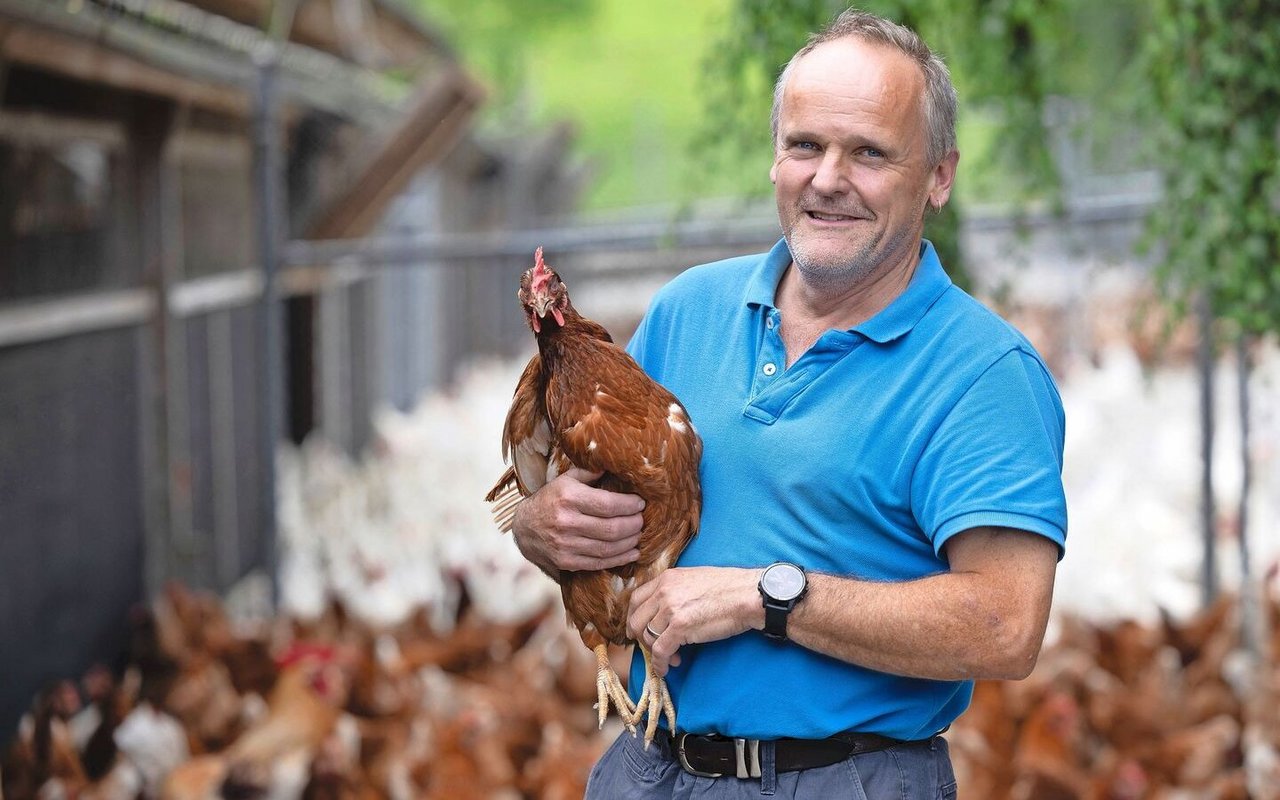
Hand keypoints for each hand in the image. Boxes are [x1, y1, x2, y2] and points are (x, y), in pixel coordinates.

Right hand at [511, 467, 644, 572]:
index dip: (629, 505)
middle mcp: (566, 522)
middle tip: (642, 520)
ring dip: (630, 542)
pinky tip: (632, 552)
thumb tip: (616, 463)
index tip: (640, 503)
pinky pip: (599, 563)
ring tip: (639, 534)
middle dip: (634, 524)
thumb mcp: (566, 480)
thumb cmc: (551, 499)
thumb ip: (590, 472)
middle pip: (611, 528)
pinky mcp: (566, 562)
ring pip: (608, 547)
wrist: (524, 527)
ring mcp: (565, 545)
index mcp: (568, 498)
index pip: (608, 504)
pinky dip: (620, 559)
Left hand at [628, 567, 763, 675]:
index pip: (636, 598)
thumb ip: (675, 590)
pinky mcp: (680, 628)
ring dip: (656, 652)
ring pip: (648, 637)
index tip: (636, 629)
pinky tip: (667, 668)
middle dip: (641, 638)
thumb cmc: (729, 587)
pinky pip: (660, 651)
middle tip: (652, 647)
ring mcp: (670, 609)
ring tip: (672, 658)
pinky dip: (660, 664)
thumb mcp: (694, 578)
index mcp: (667, 578)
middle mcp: (664, 592)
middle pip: (636, 619)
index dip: (633, 617)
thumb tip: (666, 609)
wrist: (747, 594)